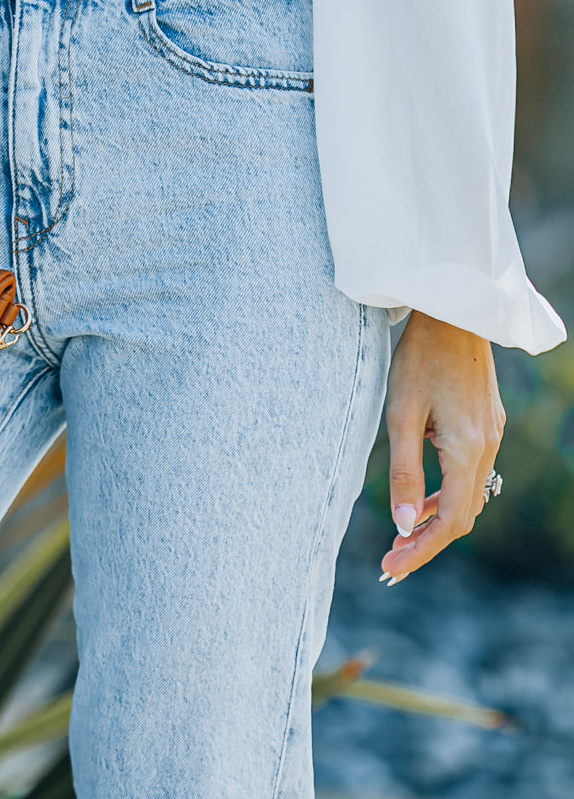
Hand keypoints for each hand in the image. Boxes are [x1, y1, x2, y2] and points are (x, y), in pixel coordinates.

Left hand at [381, 312, 505, 584]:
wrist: (451, 313)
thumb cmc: (419, 357)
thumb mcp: (401, 413)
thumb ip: (404, 471)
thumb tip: (403, 524)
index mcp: (469, 448)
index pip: (450, 520)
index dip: (422, 550)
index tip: (392, 569)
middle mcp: (488, 447)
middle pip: (463, 515)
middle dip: (428, 542)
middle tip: (392, 561)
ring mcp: (491, 434)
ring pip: (469, 496)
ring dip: (437, 519)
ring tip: (402, 536)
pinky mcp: (487, 423)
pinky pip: (470, 474)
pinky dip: (447, 494)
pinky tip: (422, 498)